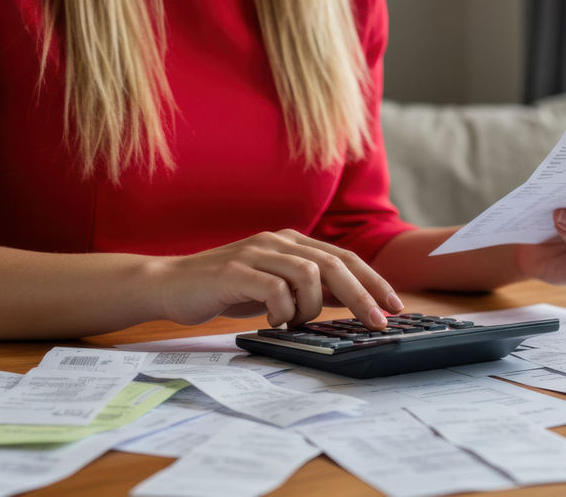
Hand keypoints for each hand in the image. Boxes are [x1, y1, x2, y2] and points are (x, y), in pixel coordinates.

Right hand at [152, 229, 403, 329]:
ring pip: (309, 274)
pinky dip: (282, 310)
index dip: (373, 281)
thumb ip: (307, 289)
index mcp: (292, 242)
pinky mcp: (235, 270)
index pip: (344, 258)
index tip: (394, 306)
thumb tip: (350, 303)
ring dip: (311, 307)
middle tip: (378, 323)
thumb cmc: (227, 289)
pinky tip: (273, 321)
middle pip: (335, 264)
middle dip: (362, 295)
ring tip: (294, 322)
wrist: (171, 284)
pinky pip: (275, 289)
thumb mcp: (275, 287)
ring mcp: (256, 252)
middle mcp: (278, 241)